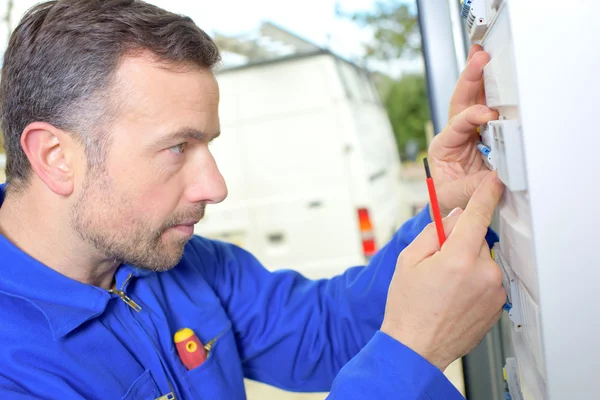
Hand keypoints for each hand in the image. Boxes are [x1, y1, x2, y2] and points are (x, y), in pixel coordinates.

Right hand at [381, 172, 505, 370]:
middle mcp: (482, 273)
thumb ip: (434, 232)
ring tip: (444, 286)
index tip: (494, 182)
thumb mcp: (408, 260)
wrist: (416, 348)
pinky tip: (455, 296)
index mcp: (457, 259)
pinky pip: (487, 279)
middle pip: (476, 240)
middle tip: (436, 264)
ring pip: (482, 260)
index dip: (486, 194)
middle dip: (458, 243)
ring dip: (467, 263)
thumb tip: (454, 217)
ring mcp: (493, 291)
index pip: (477, 215)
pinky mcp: (497, 305)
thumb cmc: (408, 308)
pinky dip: (474, 280)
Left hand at [428, 45, 498, 215]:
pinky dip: (496, 91)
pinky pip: (491, 108)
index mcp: (443, 146)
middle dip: (470, 78)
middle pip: (461, 101)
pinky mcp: (487, 133)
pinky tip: (500, 73)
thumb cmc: (450, 197)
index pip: (456, 126)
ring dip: (481, 76)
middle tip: (479, 58)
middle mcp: (455, 134)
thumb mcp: (455, 196)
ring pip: (475, 99)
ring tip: (484, 54)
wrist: (453, 203)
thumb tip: (496, 178)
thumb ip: (473, 187)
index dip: (471, 117)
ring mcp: (471, 131)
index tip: (487, 114)